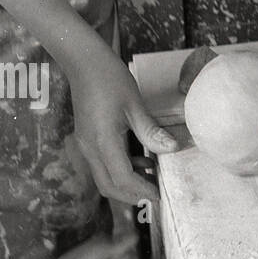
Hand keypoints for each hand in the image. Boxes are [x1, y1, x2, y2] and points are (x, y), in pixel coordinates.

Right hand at [66, 48, 178, 205]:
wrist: (85, 63)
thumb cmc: (111, 79)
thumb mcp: (135, 105)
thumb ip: (151, 131)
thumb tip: (172, 149)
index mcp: (102, 142)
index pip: (122, 178)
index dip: (142, 190)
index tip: (160, 195)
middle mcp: (89, 149)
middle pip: (109, 185)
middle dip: (133, 195)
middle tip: (157, 193)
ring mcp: (85, 145)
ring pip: (104, 177)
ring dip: (128, 182)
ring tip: (155, 176)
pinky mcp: (87, 139)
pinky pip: (103, 164)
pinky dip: (122, 168)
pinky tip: (143, 159)